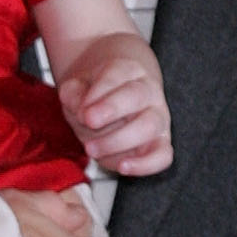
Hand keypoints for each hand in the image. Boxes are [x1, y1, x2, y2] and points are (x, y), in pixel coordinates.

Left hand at [56, 36, 173, 177]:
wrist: (111, 103)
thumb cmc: (93, 96)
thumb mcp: (76, 88)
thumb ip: (74, 94)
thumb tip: (81, 110)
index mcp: (128, 70)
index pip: (117, 74)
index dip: (99, 92)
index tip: (82, 109)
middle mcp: (148, 91)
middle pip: (138, 95)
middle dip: (112, 109)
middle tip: (88, 121)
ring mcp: (157, 118)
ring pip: (149, 126)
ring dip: (118, 140)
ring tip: (91, 148)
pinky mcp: (160, 144)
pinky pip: (163, 155)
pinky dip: (146, 164)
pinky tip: (123, 167)